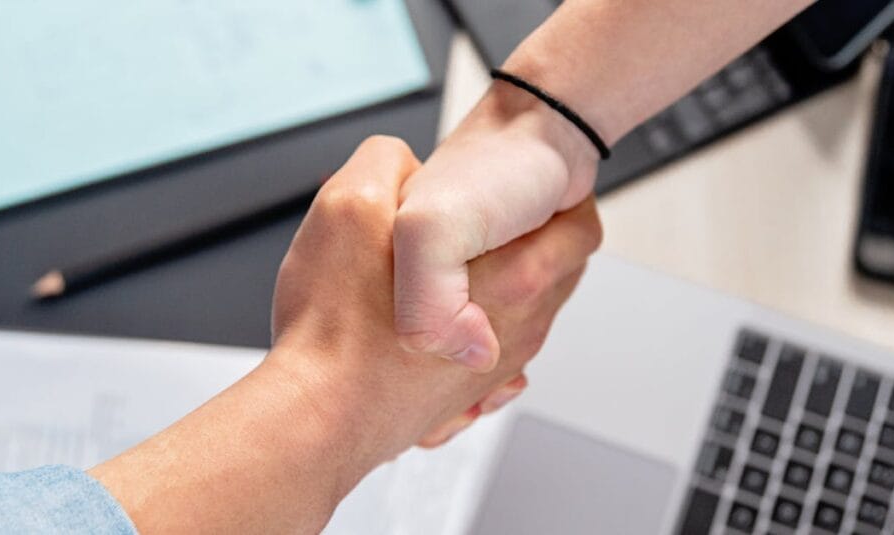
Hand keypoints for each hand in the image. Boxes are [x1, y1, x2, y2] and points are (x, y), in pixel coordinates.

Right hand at [272, 135, 601, 453]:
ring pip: (524, 317)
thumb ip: (386, 164)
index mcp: (512, 276)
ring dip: (500, 292)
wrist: (315, 418)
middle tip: (498, 225)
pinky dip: (476, 338)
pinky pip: (491, 358)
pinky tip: (442, 324)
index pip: (578, 228)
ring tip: (461, 273)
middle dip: (533, 246)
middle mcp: (515, 328)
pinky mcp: (466, 397)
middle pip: (558, 275)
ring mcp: (492, 368)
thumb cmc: (335, 327)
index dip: (557, 200)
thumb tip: (404, 162)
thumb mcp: (350, 206)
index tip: (529, 193)